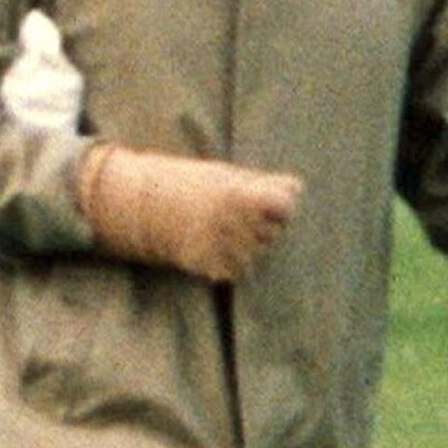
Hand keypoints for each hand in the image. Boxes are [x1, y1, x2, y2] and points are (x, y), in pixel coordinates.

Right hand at [79, 143, 302, 281]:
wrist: (149, 208)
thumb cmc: (194, 186)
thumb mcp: (228, 176)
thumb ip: (264, 183)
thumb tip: (298, 188)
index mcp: (238, 195)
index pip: (285, 207)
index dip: (281, 206)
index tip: (271, 203)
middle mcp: (231, 223)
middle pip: (274, 233)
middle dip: (264, 226)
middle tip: (238, 216)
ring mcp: (221, 247)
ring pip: (258, 254)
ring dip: (250, 246)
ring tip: (228, 232)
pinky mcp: (210, 267)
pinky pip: (238, 271)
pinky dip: (234, 262)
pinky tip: (218, 247)